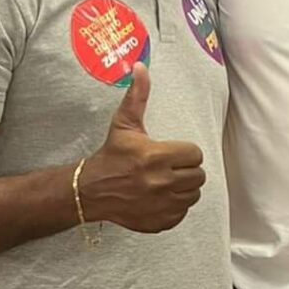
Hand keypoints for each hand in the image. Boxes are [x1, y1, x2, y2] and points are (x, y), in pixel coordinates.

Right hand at [79, 63, 205, 232]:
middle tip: (170, 167)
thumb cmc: (111, 155)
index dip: (186, 153)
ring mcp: (161, 205)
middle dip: (187, 170)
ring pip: (193, 195)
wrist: (89, 191)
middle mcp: (160, 182)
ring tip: (167, 181)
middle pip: (198, 176)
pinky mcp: (159, 222)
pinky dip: (176, 206)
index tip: (172, 152)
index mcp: (156, 157)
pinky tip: (161, 197)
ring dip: (184, 188)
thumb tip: (140, 66)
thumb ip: (137, 95)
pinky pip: (182, 213)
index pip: (195, 154)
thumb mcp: (124, 124)